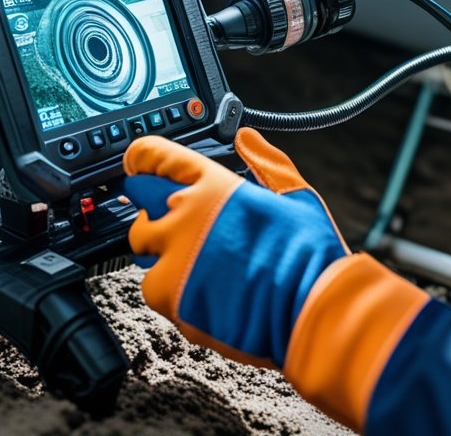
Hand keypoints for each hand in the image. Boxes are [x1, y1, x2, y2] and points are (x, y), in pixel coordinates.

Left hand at [122, 128, 348, 367]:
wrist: (312, 311)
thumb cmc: (309, 257)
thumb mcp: (295, 196)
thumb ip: (265, 163)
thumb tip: (248, 139)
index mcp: (214, 184)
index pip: (153, 155)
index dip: (142, 158)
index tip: (137, 164)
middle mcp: (186, 212)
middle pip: (140, 199)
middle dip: (155, 208)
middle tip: (181, 225)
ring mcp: (174, 253)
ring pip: (142, 244)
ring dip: (160, 251)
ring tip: (198, 265)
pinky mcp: (167, 292)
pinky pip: (149, 285)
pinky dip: (169, 289)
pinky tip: (201, 291)